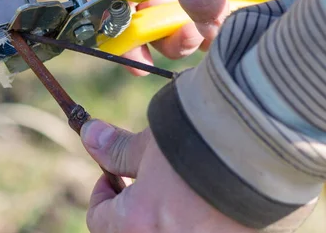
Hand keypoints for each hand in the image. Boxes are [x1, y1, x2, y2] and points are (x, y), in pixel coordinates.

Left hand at [80, 120, 254, 232]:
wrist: (267, 146)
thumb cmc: (200, 140)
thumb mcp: (150, 143)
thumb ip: (117, 149)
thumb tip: (90, 136)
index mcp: (138, 223)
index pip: (100, 221)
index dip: (102, 195)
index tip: (113, 176)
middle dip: (133, 209)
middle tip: (146, 183)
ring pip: (167, 232)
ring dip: (166, 215)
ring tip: (181, 187)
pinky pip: (203, 231)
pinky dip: (198, 220)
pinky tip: (211, 196)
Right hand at [110, 0, 296, 75]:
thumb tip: (200, 23)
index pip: (116, 6)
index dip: (123, 37)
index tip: (138, 65)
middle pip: (148, 15)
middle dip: (171, 33)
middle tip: (200, 34)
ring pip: (176, 9)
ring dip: (197, 21)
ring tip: (220, 15)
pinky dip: (214, 4)